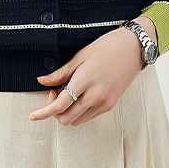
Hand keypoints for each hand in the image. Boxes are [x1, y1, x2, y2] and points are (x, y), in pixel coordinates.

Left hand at [29, 26, 145, 126]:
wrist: (134, 48)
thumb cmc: (108, 47)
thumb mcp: (81, 55)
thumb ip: (61, 72)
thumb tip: (42, 81)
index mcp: (85, 80)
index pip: (59, 105)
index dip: (44, 112)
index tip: (33, 115)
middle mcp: (95, 96)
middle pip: (66, 118)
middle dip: (54, 111)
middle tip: (54, 92)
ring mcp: (104, 103)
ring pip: (77, 120)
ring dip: (67, 112)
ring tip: (68, 92)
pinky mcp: (110, 105)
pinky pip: (89, 116)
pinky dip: (78, 111)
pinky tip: (78, 95)